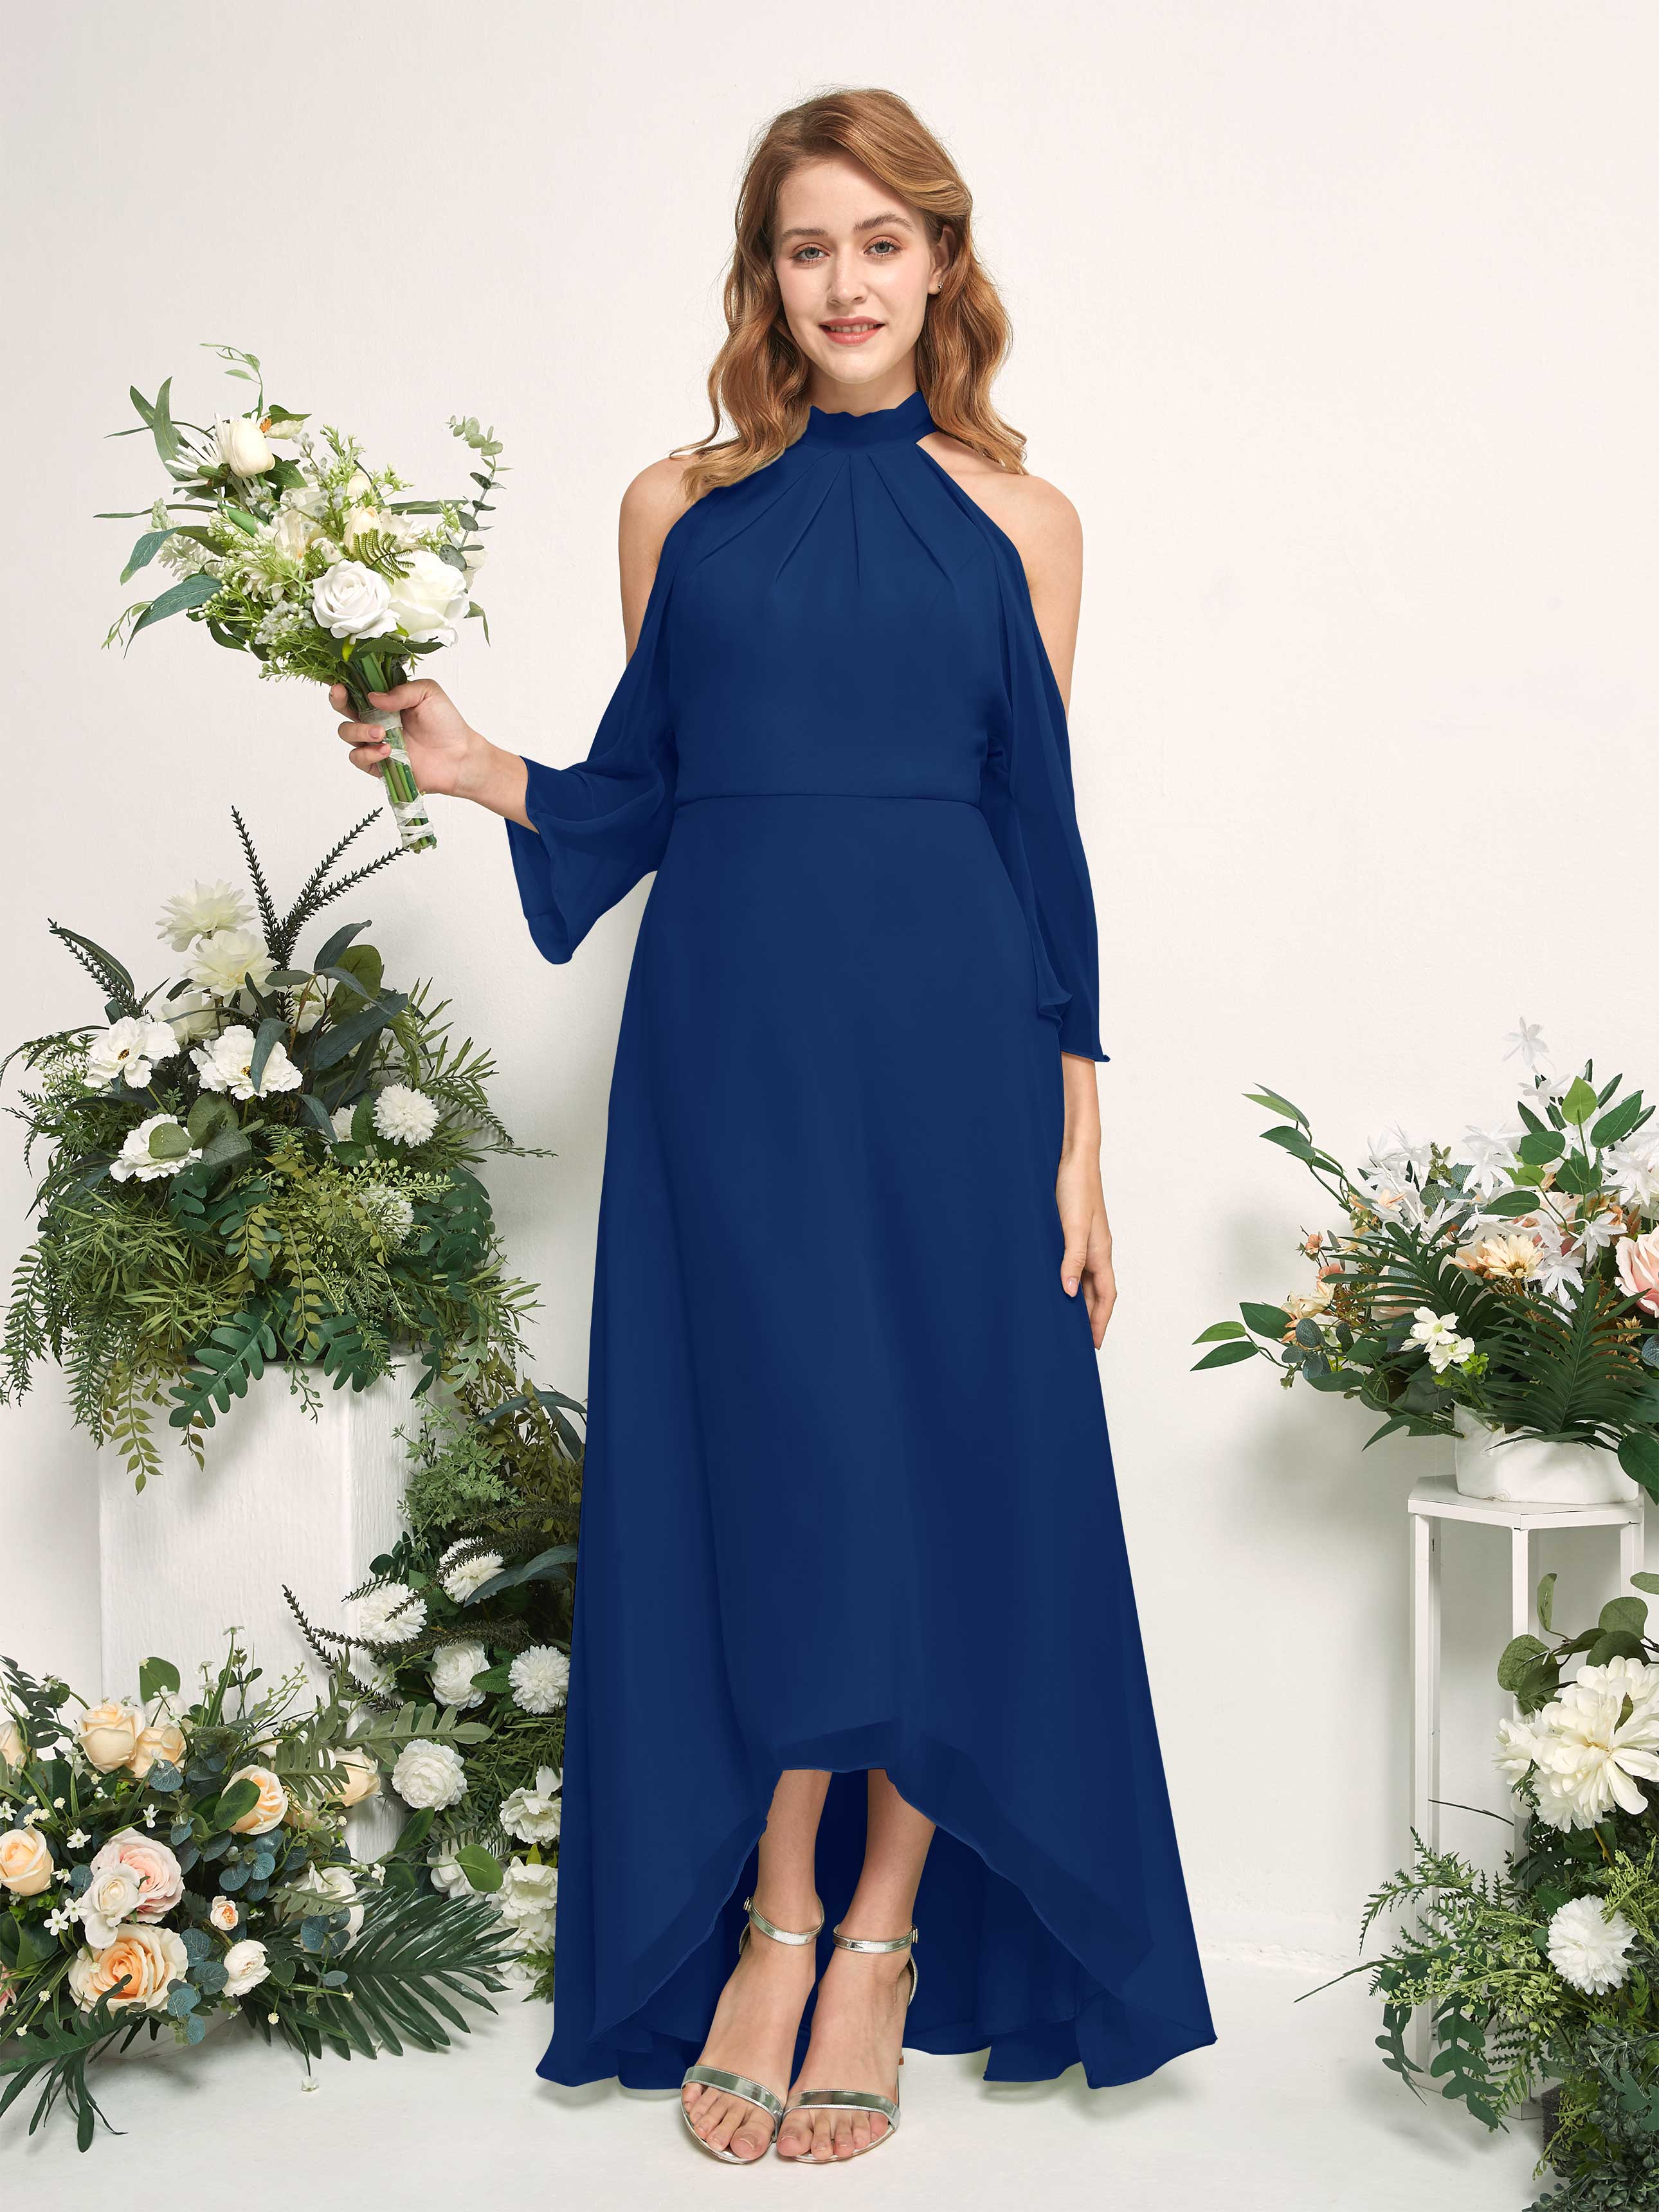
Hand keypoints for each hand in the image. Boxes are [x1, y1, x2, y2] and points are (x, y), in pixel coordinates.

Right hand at [330, 679, 530, 824]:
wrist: (459, 757)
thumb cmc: (446, 723)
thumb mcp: (428, 693)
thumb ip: (401, 691)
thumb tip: (372, 697)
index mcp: (385, 700)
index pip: (357, 688)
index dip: (344, 682)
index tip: (339, 678)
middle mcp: (376, 719)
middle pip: (343, 708)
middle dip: (337, 700)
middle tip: (342, 695)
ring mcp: (375, 742)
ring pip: (346, 733)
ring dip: (358, 731)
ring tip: (381, 733)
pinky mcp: (378, 764)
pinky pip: (357, 758)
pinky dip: (367, 753)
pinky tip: (386, 750)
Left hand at [1056, 1150, 1115, 1347]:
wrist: (1074, 1158)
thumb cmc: (1076, 1188)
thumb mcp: (1073, 1227)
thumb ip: (1072, 1259)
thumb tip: (1070, 1293)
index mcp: (1101, 1252)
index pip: (1106, 1296)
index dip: (1100, 1321)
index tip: (1094, 1344)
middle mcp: (1097, 1249)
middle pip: (1100, 1292)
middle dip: (1093, 1317)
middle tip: (1082, 1340)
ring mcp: (1088, 1241)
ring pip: (1089, 1279)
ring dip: (1084, 1300)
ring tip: (1071, 1319)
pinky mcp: (1075, 1231)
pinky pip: (1077, 1264)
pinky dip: (1073, 1280)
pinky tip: (1060, 1283)